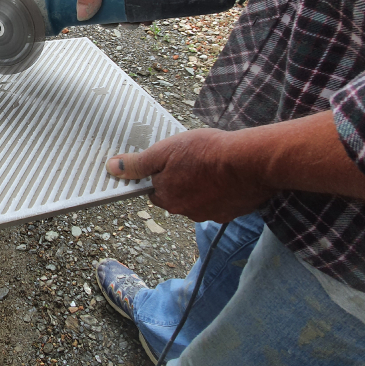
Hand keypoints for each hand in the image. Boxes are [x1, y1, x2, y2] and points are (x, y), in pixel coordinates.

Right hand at [75, 0, 246, 20]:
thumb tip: (82, 15)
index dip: (85, 10)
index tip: (91, 19)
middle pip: (103, 9)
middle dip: (109, 19)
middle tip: (116, 20)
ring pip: (122, 13)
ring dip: (127, 21)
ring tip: (133, 20)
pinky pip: (140, 11)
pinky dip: (142, 17)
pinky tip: (145, 17)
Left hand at [105, 112, 364, 221]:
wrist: (252, 162)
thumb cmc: (208, 152)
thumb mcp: (166, 151)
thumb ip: (139, 164)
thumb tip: (112, 169)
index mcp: (167, 198)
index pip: (155, 191)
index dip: (161, 175)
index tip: (171, 162)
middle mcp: (186, 212)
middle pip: (176, 196)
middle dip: (181, 181)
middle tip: (194, 158)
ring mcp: (210, 214)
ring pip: (199, 200)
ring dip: (202, 186)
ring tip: (212, 164)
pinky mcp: (232, 213)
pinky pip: (221, 202)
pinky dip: (222, 191)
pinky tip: (228, 175)